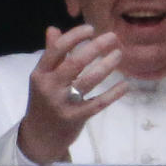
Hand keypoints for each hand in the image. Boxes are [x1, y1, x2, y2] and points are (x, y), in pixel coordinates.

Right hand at [17, 24, 127, 163]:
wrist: (39, 137)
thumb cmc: (44, 102)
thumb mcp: (42, 79)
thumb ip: (51, 55)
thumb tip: (53, 29)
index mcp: (40, 74)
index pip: (57, 49)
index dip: (75, 36)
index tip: (91, 29)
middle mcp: (50, 87)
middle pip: (75, 62)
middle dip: (96, 47)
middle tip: (113, 37)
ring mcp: (62, 104)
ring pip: (89, 80)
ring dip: (107, 65)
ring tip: (119, 55)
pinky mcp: (76, 118)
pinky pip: (98, 103)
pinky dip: (113, 93)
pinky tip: (126, 85)